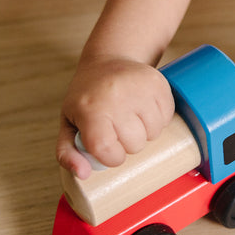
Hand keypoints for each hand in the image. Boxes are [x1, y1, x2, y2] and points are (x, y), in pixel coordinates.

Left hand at [56, 56, 175, 178]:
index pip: (107, 150)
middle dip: (128, 144)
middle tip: (119, 128)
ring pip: (154, 132)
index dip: (111, 157)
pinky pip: (167, 117)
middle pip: (135, 144)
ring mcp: (139, 89)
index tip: (108, 149)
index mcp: (90, 110)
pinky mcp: (158, 83)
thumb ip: (67, 153)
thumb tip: (82, 174)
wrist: (107, 60)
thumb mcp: (69, 123)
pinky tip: (144, 108)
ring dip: (145, 132)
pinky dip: (158, 118)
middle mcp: (116, 97)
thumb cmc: (87, 98)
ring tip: (133, 118)